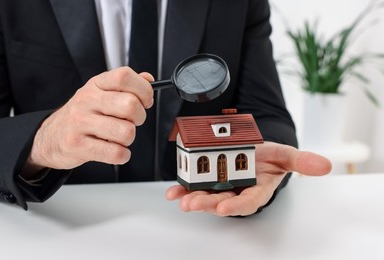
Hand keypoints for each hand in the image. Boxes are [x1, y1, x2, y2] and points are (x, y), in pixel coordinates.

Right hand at [22, 67, 153, 177]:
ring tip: (119, 137)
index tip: (146, 101)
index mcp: (96, 84)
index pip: (124, 76)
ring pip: (126, 132)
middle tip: (132, 122)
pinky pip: (115, 153)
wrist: (51, 137)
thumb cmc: (83, 115)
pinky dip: (122, 155)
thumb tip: (148, 79)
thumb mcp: (101, 93)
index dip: (143, 89)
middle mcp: (87, 100)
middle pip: (130, 105)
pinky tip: (115, 150)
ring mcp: (80, 122)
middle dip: (140, 118)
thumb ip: (126, 86)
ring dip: (129, 139)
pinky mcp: (78, 145)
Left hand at [165, 141, 331, 216]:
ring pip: (206, 196)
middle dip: (208, 204)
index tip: (226, 207)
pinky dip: (182, 190)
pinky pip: (194, 186)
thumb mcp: (285, 155)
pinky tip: (172, 192)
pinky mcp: (208, 181)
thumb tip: (325, 166)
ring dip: (192, 199)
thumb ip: (301, 161)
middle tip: (193, 204)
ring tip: (180, 199)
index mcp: (257, 187)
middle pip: (223, 201)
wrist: (254, 153)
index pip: (250, 200)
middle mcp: (238, 190)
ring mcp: (221, 187)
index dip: (238, 205)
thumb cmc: (269, 157)